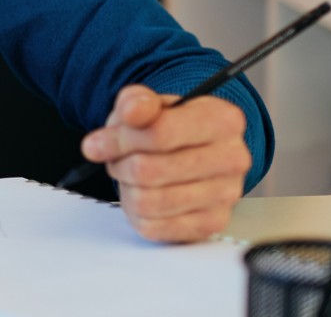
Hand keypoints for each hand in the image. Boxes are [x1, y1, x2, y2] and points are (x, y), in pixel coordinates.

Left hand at [78, 85, 249, 242]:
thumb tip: (133, 112)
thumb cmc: (168, 126)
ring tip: (131, 176)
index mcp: (223, 120)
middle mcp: (232, 158)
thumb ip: (137, 102)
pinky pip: (154, 227)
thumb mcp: (148, 104)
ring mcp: (225, 195)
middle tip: (118, 160)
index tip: (97, 143)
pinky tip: (143, 195)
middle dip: (121, 165)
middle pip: (149, 171)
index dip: (120, 140)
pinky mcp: (212, 223)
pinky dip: (137, 212)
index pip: (160, 133)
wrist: (188, 150)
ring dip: (127, 189)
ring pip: (149, 201)